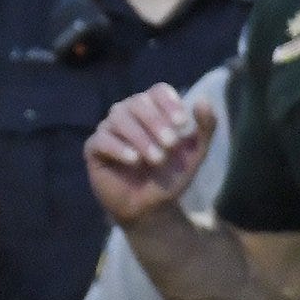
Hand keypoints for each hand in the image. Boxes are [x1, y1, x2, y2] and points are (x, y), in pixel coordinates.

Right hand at [85, 83, 215, 224]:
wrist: (151, 207)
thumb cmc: (171, 176)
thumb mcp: (195, 153)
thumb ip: (205, 128)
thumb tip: (203, 100)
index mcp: (153, 110)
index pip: (157, 91)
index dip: (169, 103)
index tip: (182, 124)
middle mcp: (128, 114)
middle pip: (137, 102)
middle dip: (156, 122)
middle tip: (171, 145)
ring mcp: (109, 130)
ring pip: (119, 118)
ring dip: (141, 137)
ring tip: (156, 159)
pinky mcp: (94, 149)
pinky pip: (101, 139)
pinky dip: (119, 148)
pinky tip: (134, 160)